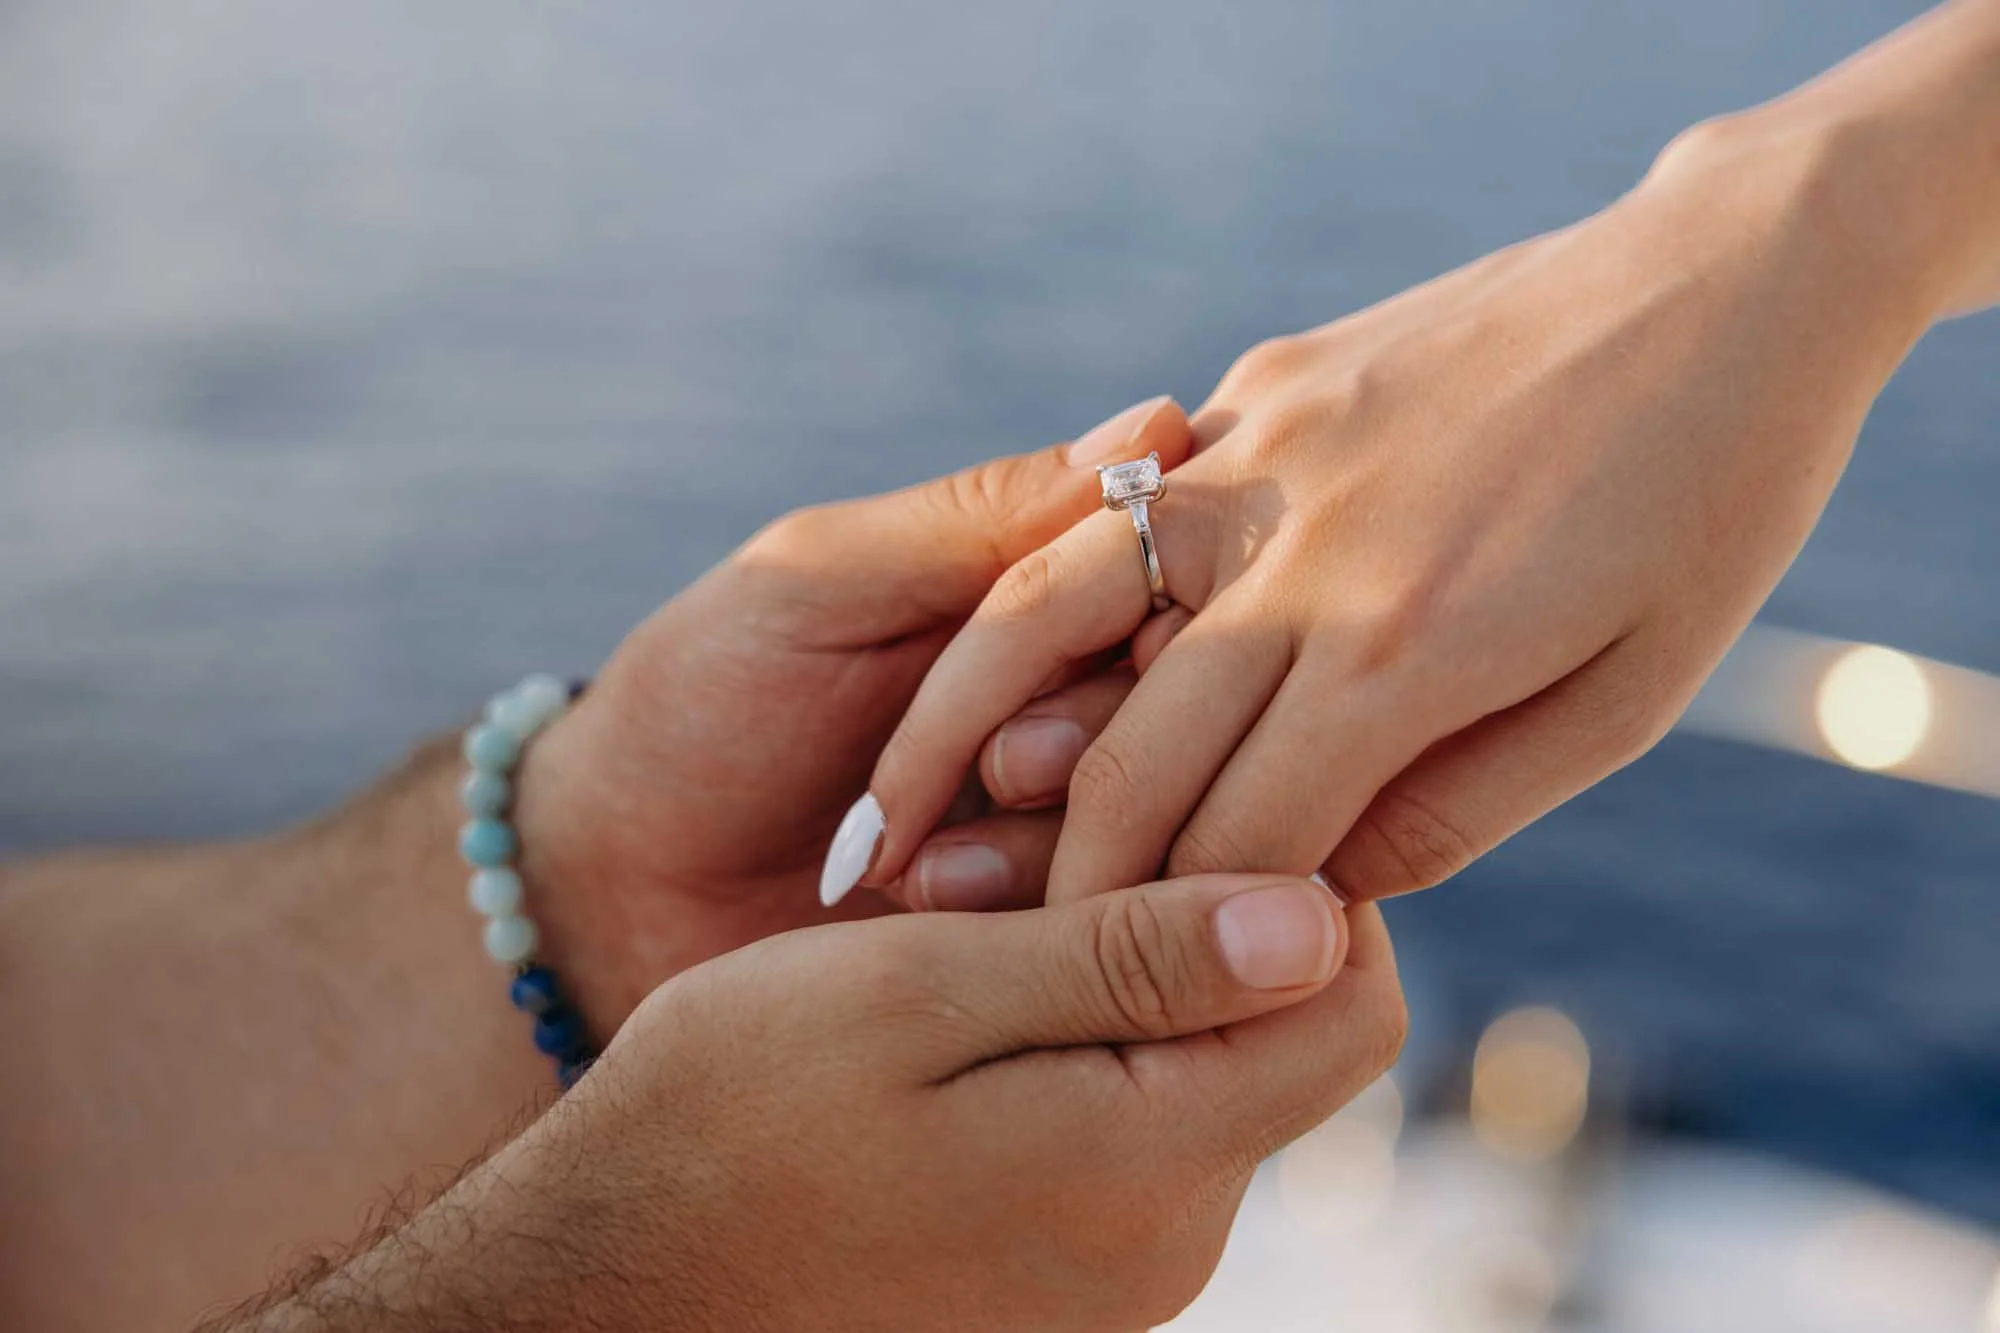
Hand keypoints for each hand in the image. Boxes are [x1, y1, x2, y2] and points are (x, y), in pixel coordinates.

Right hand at [236, 875, 1403, 1332]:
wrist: (614, 1276)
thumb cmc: (734, 1107)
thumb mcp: (918, 992)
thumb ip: (1129, 961)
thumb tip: (1320, 917)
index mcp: (1146, 1164)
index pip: (1350, 999)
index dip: (1296, 872)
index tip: (1163, 803)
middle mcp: (1167, 1239)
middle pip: (1280, 1029)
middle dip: (1187, 910)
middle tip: (1020, 854)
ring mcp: (1119, 1268)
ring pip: (1200, 1065)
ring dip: (1117, 971)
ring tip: (961, 925)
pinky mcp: (1066, 1270)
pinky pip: (1132, 1124)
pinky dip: (1076, 1041)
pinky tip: (958, 1004)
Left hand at [513, 396, 1192, 1028]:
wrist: (615, 885)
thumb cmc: (704, 701)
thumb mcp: (825, 587)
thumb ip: (983, 519)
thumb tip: (1161, 424)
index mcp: (1045, 596)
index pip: (1181, 583)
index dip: (1148, 622)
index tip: (1082, 665)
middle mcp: (1082, 704)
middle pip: (1193, 709)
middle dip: (1094, 741)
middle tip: (997, 773)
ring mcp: (1072, 826)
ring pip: (1167, 823)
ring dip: (1058, 841)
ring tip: (922, 870)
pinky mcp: (1046, 934)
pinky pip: (1111, 926)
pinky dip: (1034, 915)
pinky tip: (933, 911)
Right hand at [860, 96, 1979, 908]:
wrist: (1723, 279)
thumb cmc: (1710, 506)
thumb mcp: (1622, 698)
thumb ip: (1453, 806)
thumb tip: (1318, 887)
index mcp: (1405, 649)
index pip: (1232, 837)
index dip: (1155, 938)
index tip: (1092, 1003)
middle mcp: (1305, 551)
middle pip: (1126, 748)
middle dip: (1047, 871)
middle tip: (969, 947)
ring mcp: (1268, 453)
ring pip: (1058, 608)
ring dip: (964, 725)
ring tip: (894, 813)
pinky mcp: (1264, 390)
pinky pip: (1127, 507)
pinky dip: (1050, 599)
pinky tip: (1005, 663)